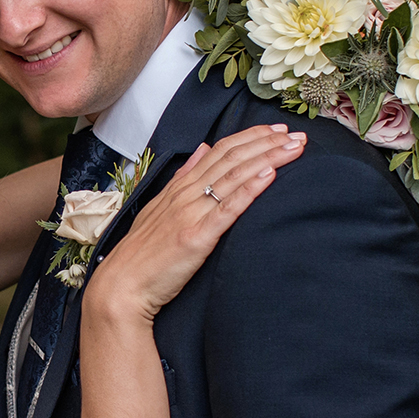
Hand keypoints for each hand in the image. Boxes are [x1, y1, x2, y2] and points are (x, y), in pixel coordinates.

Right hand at [89, 123, 304, 321]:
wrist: (121, 287)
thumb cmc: (142, 255)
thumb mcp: (159, 208)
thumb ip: (184, 178)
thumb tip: (203, 149)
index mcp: (179, 188)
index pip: (219, 151)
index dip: (250, 137)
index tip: (277, 131)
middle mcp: (185, 195)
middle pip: (231, 158)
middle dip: (267, 143)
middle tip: (297, 135)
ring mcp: (190, 214)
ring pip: (234, 177)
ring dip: (267, 158)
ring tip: (294, 149)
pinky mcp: (196, 237)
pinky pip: (227, 208)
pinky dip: (250, 188)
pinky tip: (270, 175)